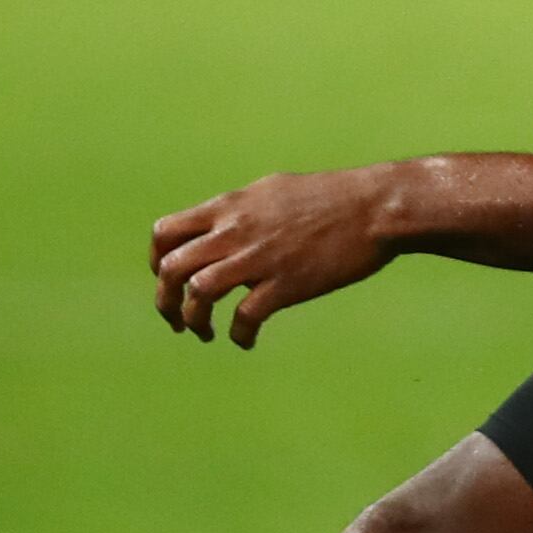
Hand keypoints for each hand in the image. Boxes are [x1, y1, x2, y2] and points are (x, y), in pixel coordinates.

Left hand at [151, 170, 397, 346]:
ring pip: (199, 292)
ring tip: (205, 333)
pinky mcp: (286, 284)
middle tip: (176, 319)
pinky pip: (244, 318)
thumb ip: (242, 210)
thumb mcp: (273, 191)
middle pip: (172, 267)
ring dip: (193, 320)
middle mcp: (235, 230)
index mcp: (230, 206)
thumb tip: (224, 224)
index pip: (165, 232)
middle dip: (165, 300)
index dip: (158, 262)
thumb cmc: (332, 197)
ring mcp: (259, 258)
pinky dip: (238, 335)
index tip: (169, 280)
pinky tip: (246, 340)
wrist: (375, 207)